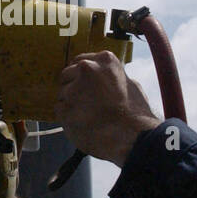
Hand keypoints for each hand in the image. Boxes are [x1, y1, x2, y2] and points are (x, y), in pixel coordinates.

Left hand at [54, 51, 159, 165]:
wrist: (134, 137)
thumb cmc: (137, 113)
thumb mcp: (130, 84)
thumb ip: (110, 77)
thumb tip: (102, 78)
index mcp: (104, 60)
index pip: (79, 62)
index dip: (82, 76)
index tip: (86, 86)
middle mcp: (86, 69)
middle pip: (67, 76)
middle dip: (74, 88)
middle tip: (87, 104)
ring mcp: (74, 89)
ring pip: (63, 94)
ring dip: (71, 104)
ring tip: (89, 116)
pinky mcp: (65, 109)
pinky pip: (60, 111)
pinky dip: (67, 118)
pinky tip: (83, 123)